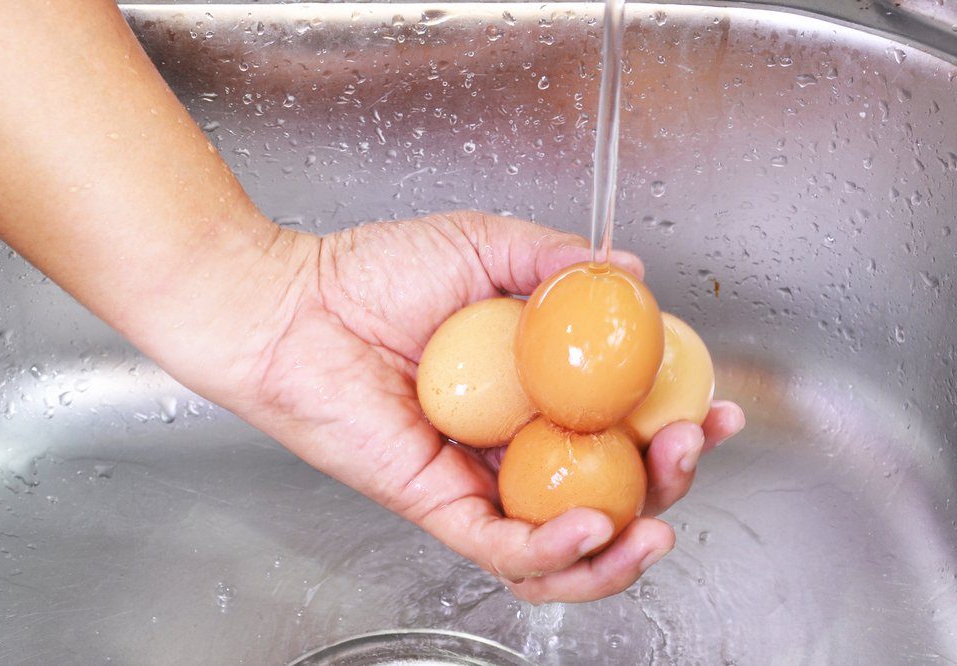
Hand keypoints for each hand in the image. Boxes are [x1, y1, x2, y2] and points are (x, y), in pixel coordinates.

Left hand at [225, 211, 744, 602]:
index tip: (714, 407)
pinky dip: (556, 550)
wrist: (295, 302)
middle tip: (689, 450)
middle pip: (608, 486)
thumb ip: (555, 257)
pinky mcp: (437, 503)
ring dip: (623, 546)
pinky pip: (505, 546)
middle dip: (666, 483)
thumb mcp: (483, 245)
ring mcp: (477, 478)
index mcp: (531, 387)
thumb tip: (628, 268)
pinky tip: (595, 529)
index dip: (676, 422)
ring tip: (658, 524)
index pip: (620, 420)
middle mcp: (512, 440)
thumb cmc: (371, 272)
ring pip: (562, 543)